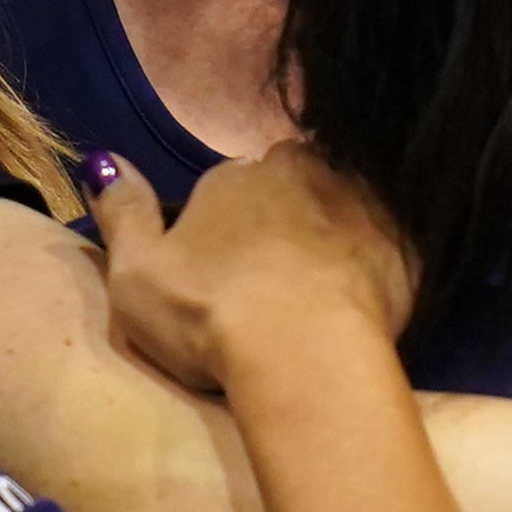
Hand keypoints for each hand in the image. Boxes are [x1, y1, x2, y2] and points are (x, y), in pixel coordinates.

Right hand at [91, 145, 416, 398]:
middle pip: (294, 186)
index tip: (226, 270)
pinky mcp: (408, 246)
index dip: (228, 225)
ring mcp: (363, 204)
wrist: (306, 351)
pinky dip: (378, 267)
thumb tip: (103, 159)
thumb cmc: (209, 314)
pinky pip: (391, 246)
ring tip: (321, 293)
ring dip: (334, 237)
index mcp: (236, 176)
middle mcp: (304, 171)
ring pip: (344, 209)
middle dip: (287, 218)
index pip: (231, 185)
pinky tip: (365, 305)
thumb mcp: (136, 272)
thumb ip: (122, 211)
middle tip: (278, 280)